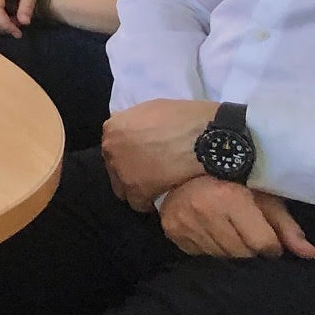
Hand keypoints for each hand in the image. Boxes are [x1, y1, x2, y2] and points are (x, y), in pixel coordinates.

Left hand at [102, 98, 220, 210]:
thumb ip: (136, 123)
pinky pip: (138, 203)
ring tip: (158, 187)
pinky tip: (163, 197)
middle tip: (151, 173)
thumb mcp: (153, 110)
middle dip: (130, 171)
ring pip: (122, 187)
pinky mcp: (136, 190)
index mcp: (113, 127)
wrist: (204, 138)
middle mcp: (111, 149)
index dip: (129, 154)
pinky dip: (149, 202)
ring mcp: (121, 170)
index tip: (143, 158)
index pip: (113, 146)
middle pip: (114, 167)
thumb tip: (137, 132)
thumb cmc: (184, 119)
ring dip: (137, 189)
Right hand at [159, 177, 314, 259]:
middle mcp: (204, 211)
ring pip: (221, 257)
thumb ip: (287, 226)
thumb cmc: (234, 181)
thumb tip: (310, 254)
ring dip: (230, 250)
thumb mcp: (265, 197)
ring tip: (230, 232)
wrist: (188, 167)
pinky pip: (200, 254)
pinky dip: (209, 248)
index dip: (271, 245)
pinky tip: (210, 232)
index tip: (269, 238)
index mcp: (230, 198)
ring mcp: (184, 222)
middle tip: (248, 233)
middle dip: (250, 249)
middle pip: (241, 254)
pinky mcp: (172, 231)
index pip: (262, 244)